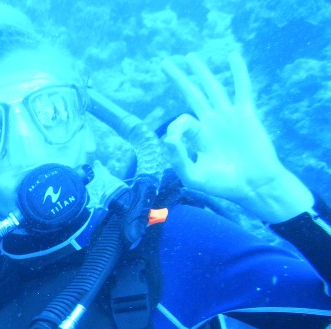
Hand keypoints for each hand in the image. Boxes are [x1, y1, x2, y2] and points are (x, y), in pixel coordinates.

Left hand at [162, 52, 313, 222]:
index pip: (180, 122)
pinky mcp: (245, 114)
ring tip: (190, 56)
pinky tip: (233, 55)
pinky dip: (238, 71)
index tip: (174, 141)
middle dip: (179, 79)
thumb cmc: (223, 185)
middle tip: (165, 63)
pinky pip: (241, 88)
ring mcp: (228, 117)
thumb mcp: (193, 177)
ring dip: (201, 71)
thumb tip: (167, 138)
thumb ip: (178, 159)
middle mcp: (211, 123)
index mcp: (198, 137)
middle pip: (191, 94)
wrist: (253, 185)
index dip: (174, 128)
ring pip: (211, 87)